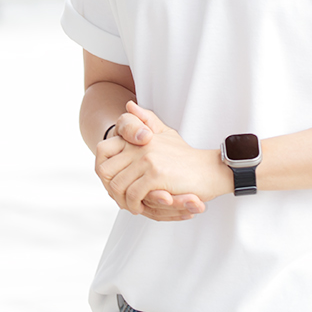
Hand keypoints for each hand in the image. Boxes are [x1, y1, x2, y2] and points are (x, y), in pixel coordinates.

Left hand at [97, 102, 227, 219]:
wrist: (209, 170)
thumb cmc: (186, 157)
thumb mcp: (165, 134)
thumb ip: (147, 120)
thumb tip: (129, 104)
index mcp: (138, 137)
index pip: (102, 151)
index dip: (103, 170)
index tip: (113, 182)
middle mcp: (140, 146)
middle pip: (105, 171)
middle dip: (109, 189)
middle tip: (120, 198)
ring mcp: (147, 159)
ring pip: (117, 186)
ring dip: (121, 200)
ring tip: (131, 205)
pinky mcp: (156, 174)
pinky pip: (133, 195)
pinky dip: (134, 205)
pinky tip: (141, 207)